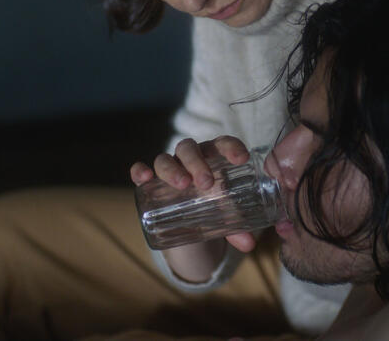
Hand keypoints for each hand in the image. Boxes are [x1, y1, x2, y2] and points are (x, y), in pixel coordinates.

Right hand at [130, 135, 255, 252]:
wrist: (189, 226)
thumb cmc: (213, 210)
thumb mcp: (225, 219)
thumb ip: (237, 228)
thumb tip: (249, 244)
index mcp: (213, 158)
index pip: (221, 144)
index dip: (231, 147)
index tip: (242, 159)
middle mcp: (189, 159)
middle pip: (190, 149)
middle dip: (197, 163)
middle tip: (207, 183)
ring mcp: (168, 169)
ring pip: (166, 159)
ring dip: (173, 169)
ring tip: (183, 184)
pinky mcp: (150, 184)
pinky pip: (141, 171)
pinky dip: (140, 170)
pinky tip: (145, 176)